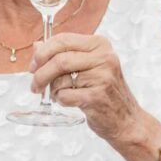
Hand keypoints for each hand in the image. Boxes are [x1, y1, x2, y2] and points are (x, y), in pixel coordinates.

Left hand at [30, 32, 145, 145]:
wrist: (126, 119)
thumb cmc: (104, 92)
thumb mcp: (87, 67)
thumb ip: (63, 54)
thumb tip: (36, 46)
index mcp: (100, 44)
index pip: (63, 40)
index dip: (43, 53)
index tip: (33, 66)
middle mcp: (104, 57)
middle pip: (59, 59)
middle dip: (40, 73)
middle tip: (35, 85)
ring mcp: (102, 76)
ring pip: (60, 79)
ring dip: (53, 90)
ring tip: (60, 95)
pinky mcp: (97, 96)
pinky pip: (65, 96)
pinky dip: (61, 100)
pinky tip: (69, 102)